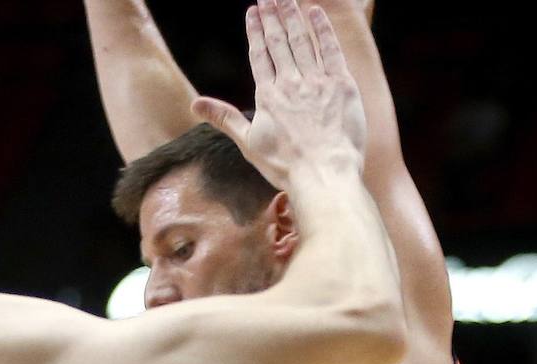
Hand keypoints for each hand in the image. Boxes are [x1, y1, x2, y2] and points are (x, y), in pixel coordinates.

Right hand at [191, 0, 365, 185]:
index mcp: (268, 96)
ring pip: (303, 40)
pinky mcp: (341, 85)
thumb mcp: (249, 143)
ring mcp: (316, 82)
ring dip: (293, 16)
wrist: (323, 173)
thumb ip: (225, 118)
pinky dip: (322, 29)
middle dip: (273, 17)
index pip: (259, 55)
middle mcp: (290, 83)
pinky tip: (315, 14)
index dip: (256, 31)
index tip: (253, 12)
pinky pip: (330, 49)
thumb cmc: (285, 166)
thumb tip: (195, 104)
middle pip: (280, 42)